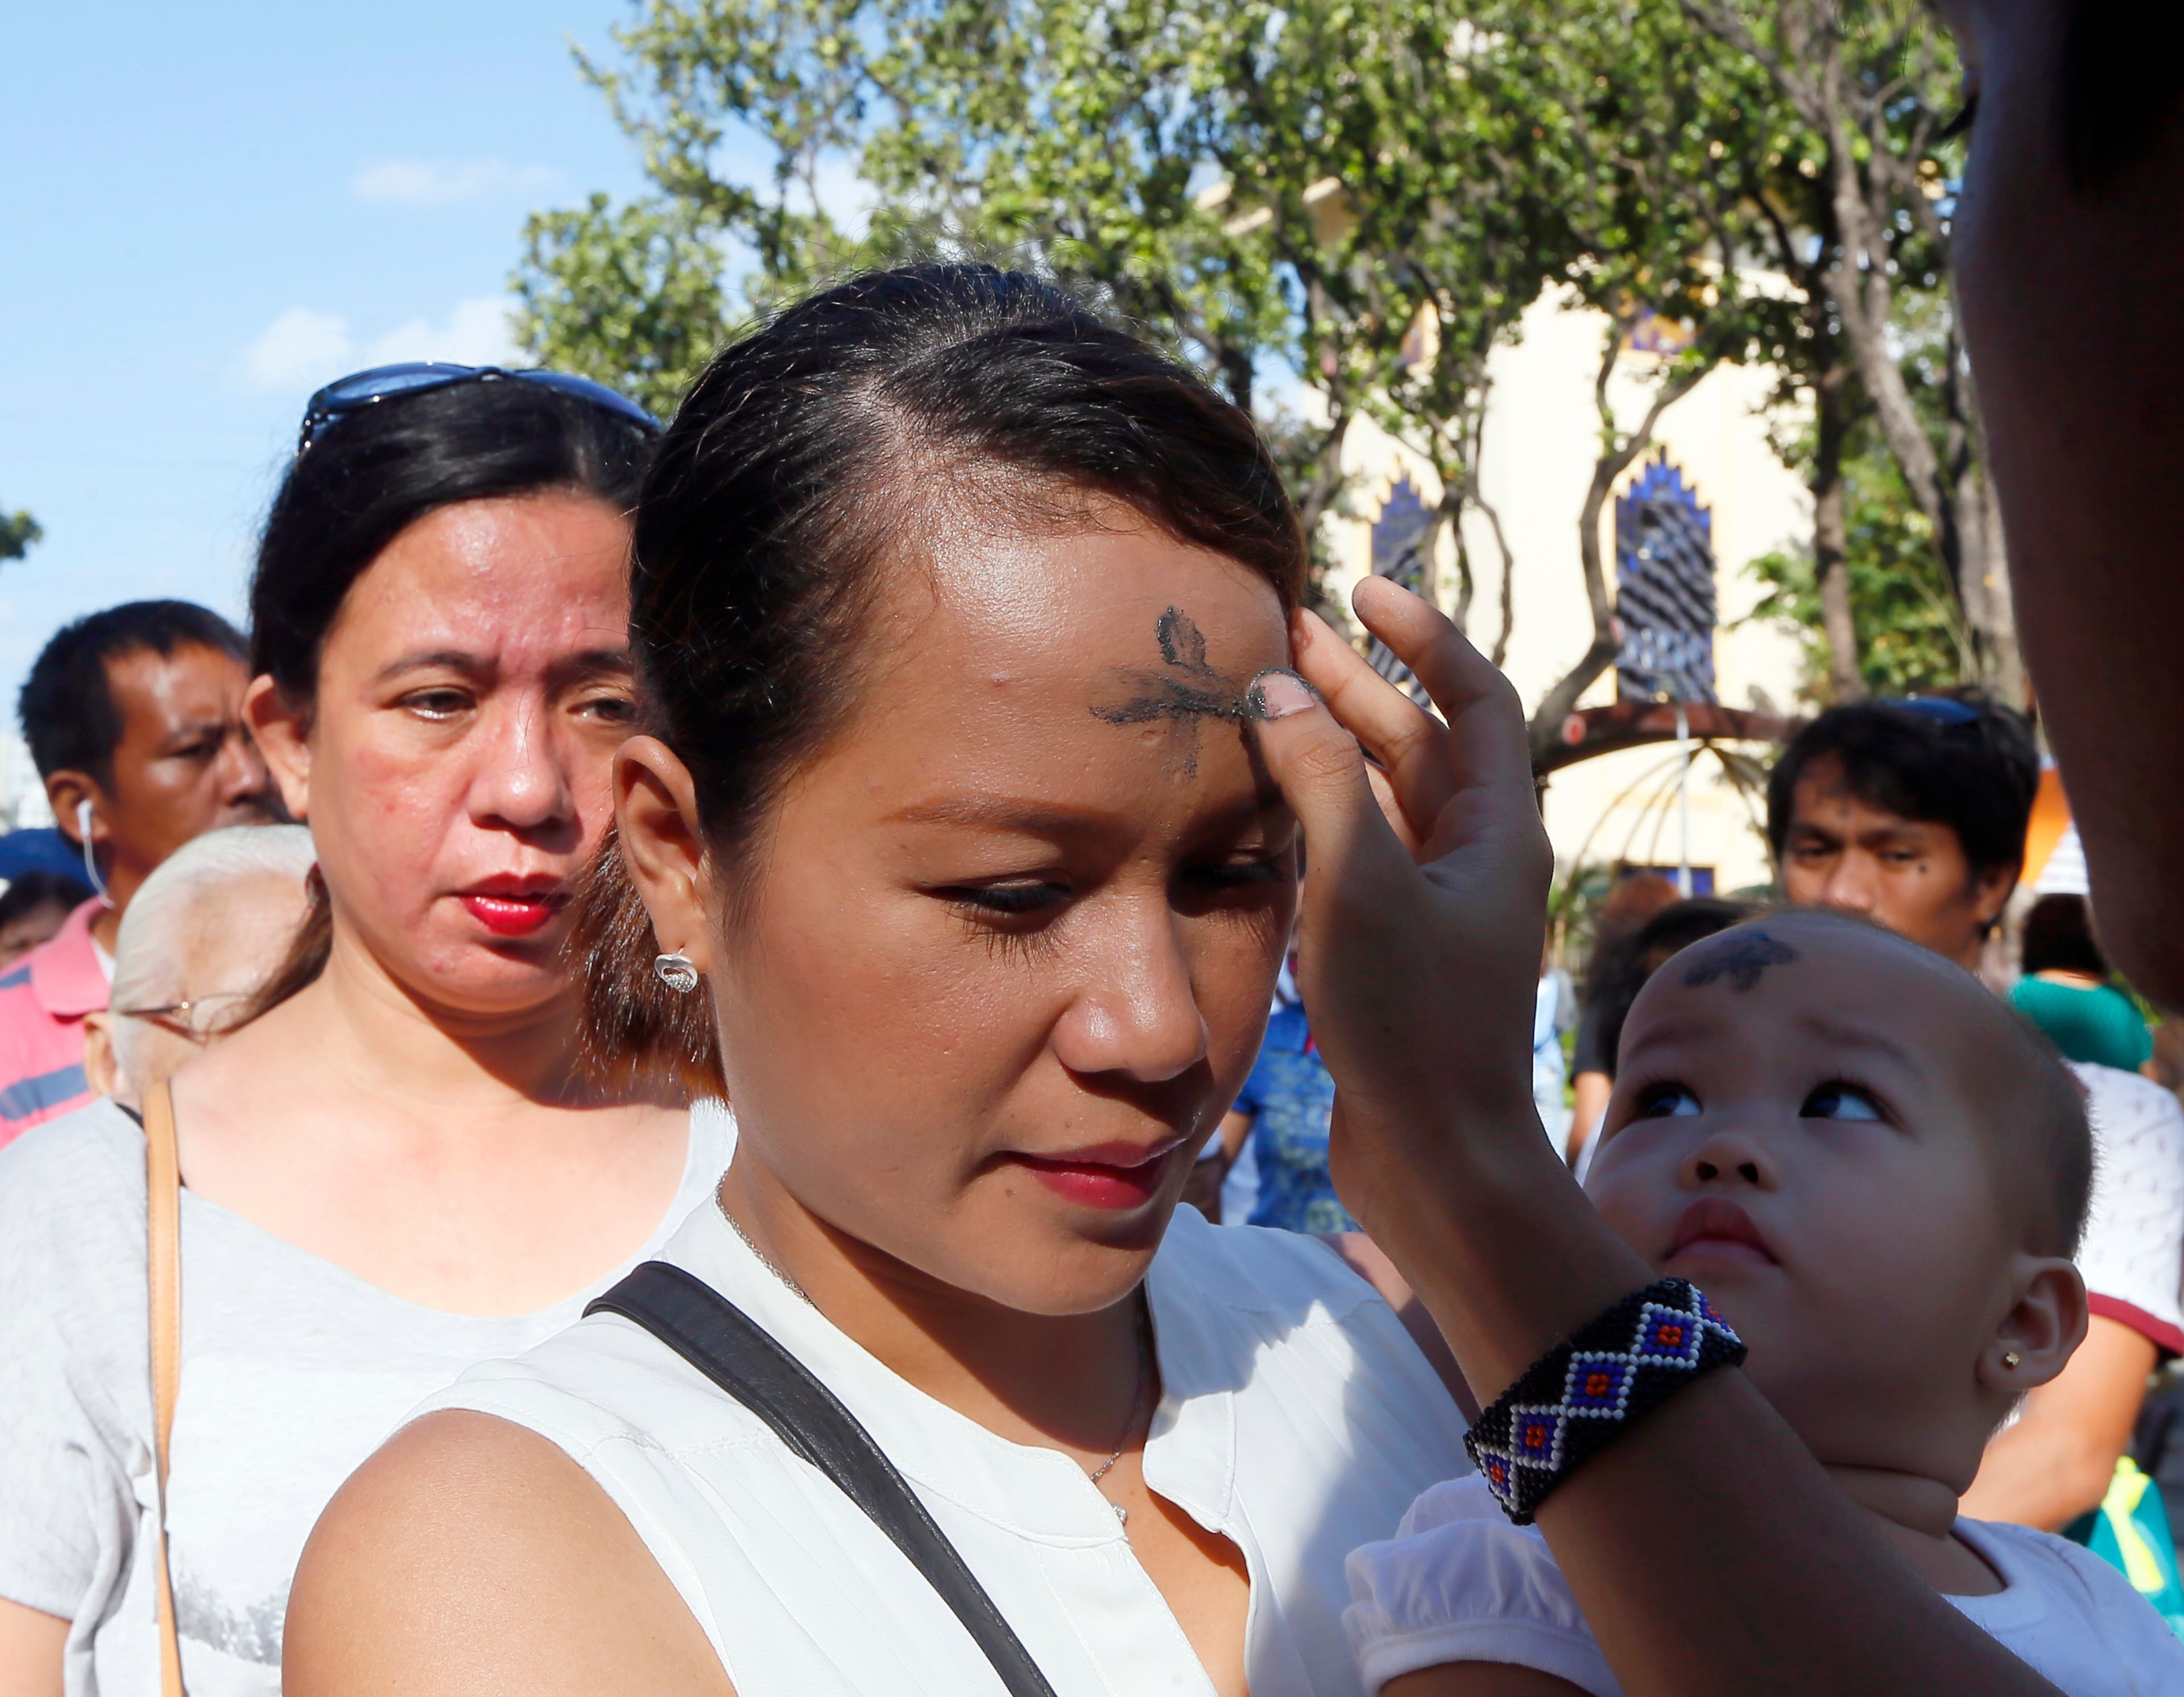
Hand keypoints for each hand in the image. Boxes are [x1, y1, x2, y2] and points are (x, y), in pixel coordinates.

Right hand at [1248, 579, 1553, 1242]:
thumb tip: (1280, 685)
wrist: (1438, 1158)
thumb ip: (1320, 777)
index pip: (1473, 697)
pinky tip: (1268, 801)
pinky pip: (1360, 856)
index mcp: (1496, 829)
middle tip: (1285, 634)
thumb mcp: (1360, 883)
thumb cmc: (1414, 1022)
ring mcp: (1437, 907)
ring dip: (1332, 746)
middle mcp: (1476, 858)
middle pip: (1419, 743)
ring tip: (1267, 698)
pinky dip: (1318, 817)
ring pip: (1385, 800)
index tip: (1364, 588)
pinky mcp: (1397, 953)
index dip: (1422, 636)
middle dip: (1358, 683)